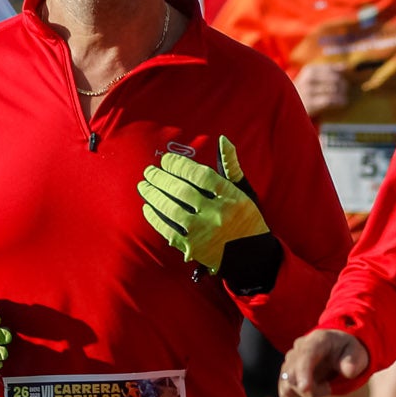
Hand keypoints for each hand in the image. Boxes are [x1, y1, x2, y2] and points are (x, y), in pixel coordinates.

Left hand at [139, 137, 268, 272]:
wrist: (252, 257)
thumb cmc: (245, 218)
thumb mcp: (244, 191)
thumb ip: (231, 166)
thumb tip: (223, 139)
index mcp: (233, 197)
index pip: (201, 175)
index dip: (180, 165)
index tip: (166, 160)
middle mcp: (219, 214)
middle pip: (182, 191)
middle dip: (161, 178)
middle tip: (149, 171)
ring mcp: (205, 233)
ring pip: (172, 210)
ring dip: (154, 196)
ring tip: (143, 186)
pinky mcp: (194, 248)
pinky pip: (168, 231)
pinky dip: (155, 218)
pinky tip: (147, 208)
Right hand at [279, 328, 371, 396]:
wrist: (338, 352)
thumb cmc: (348, 352)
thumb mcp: (357, 353)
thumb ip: (354, 361)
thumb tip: (348, 371)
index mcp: (318, 340)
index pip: (305, 354)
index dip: (303, 372)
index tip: (305, 390)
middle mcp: (299, 348)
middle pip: (292, 374)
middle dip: (311, 390)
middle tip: (329, 387)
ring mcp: (290, 361)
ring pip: (287, 385)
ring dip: (306, 395)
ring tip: (323, 387)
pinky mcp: (286, 375)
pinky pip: (285, 393)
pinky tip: (313, 391)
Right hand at [295, 61, 351, 117]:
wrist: (288, 108)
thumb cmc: (306, 93)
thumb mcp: (313, 79)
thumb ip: (328, 71)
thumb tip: (345, 66)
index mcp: (310, 70)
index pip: (332, 69)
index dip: (343, 74)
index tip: (350, 79)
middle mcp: (308, 79)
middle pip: (335, 79)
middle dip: (344, 85)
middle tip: (347, 91)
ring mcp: (308, 91)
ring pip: (333, 89)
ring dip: (343, 94)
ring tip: (345, 98)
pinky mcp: (309, 103)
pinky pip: (330, 100)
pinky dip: (339, 101)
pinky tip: (342, 103)